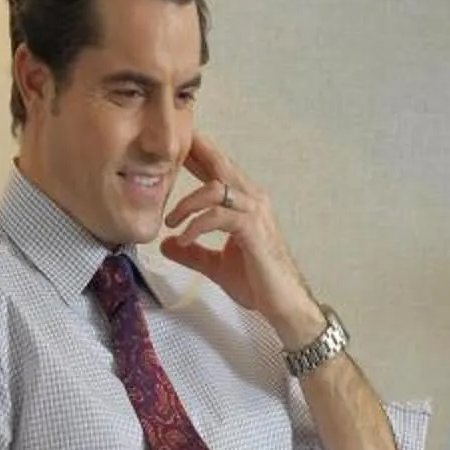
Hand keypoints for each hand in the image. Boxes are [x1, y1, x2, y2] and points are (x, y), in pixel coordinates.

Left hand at [161, 134, 324, 344]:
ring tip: (171, 221)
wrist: (283, 304)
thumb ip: (193, 252)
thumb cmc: (258, 282)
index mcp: (244, 203)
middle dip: (193, 152)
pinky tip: (183, 238)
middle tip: (168, 145)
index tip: (173, 148)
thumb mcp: (216, 265)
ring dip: (187, 202)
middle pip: (219, 164)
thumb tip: (166, 245)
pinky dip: (196, 225)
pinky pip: (218, 216)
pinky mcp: (253, 230)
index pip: (218, 170)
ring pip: (215, 189)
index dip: (197, 155)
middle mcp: (252, 200)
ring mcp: (255, 212)